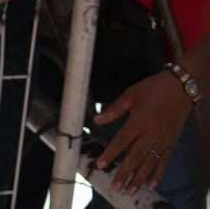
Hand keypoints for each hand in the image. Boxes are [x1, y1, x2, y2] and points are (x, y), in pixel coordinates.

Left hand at [94, 70, 190, 193]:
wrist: (180, 87)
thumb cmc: (152, 88)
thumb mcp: (130, 94)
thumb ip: (114, 110)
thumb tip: (97, 120)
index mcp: (139, 120)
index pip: (122, 140)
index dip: (111, 153)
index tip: (101, 164)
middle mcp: (152, 132)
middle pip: (136, 156)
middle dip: (125, 173)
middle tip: (116, 187)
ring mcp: (164, 139)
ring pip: (150, 162)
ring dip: (139, 177)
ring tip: (130, 190)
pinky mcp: (172, 141)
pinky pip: (165, 160)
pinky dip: (158, 173)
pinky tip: (151, 184)